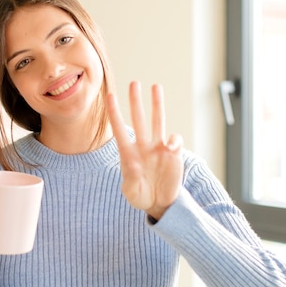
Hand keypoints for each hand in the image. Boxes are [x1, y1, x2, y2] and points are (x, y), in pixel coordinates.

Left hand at [107, 81, 183, 219]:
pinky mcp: (173, 153)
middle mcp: (143, 146)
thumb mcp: (132, 192)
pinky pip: (174, 140)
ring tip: (155, 86)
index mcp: (128, 154)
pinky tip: (171, 146)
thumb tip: (136, 163)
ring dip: (157, 104)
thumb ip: (132, 179)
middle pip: (139, 119)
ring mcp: (158, 148)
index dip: (114, 113)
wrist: (159, 203)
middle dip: (136, 101)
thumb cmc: (141, 196)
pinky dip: (174, 139)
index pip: (119, 130)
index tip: (110, 96)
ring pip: (157, 121)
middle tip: (134, 83)